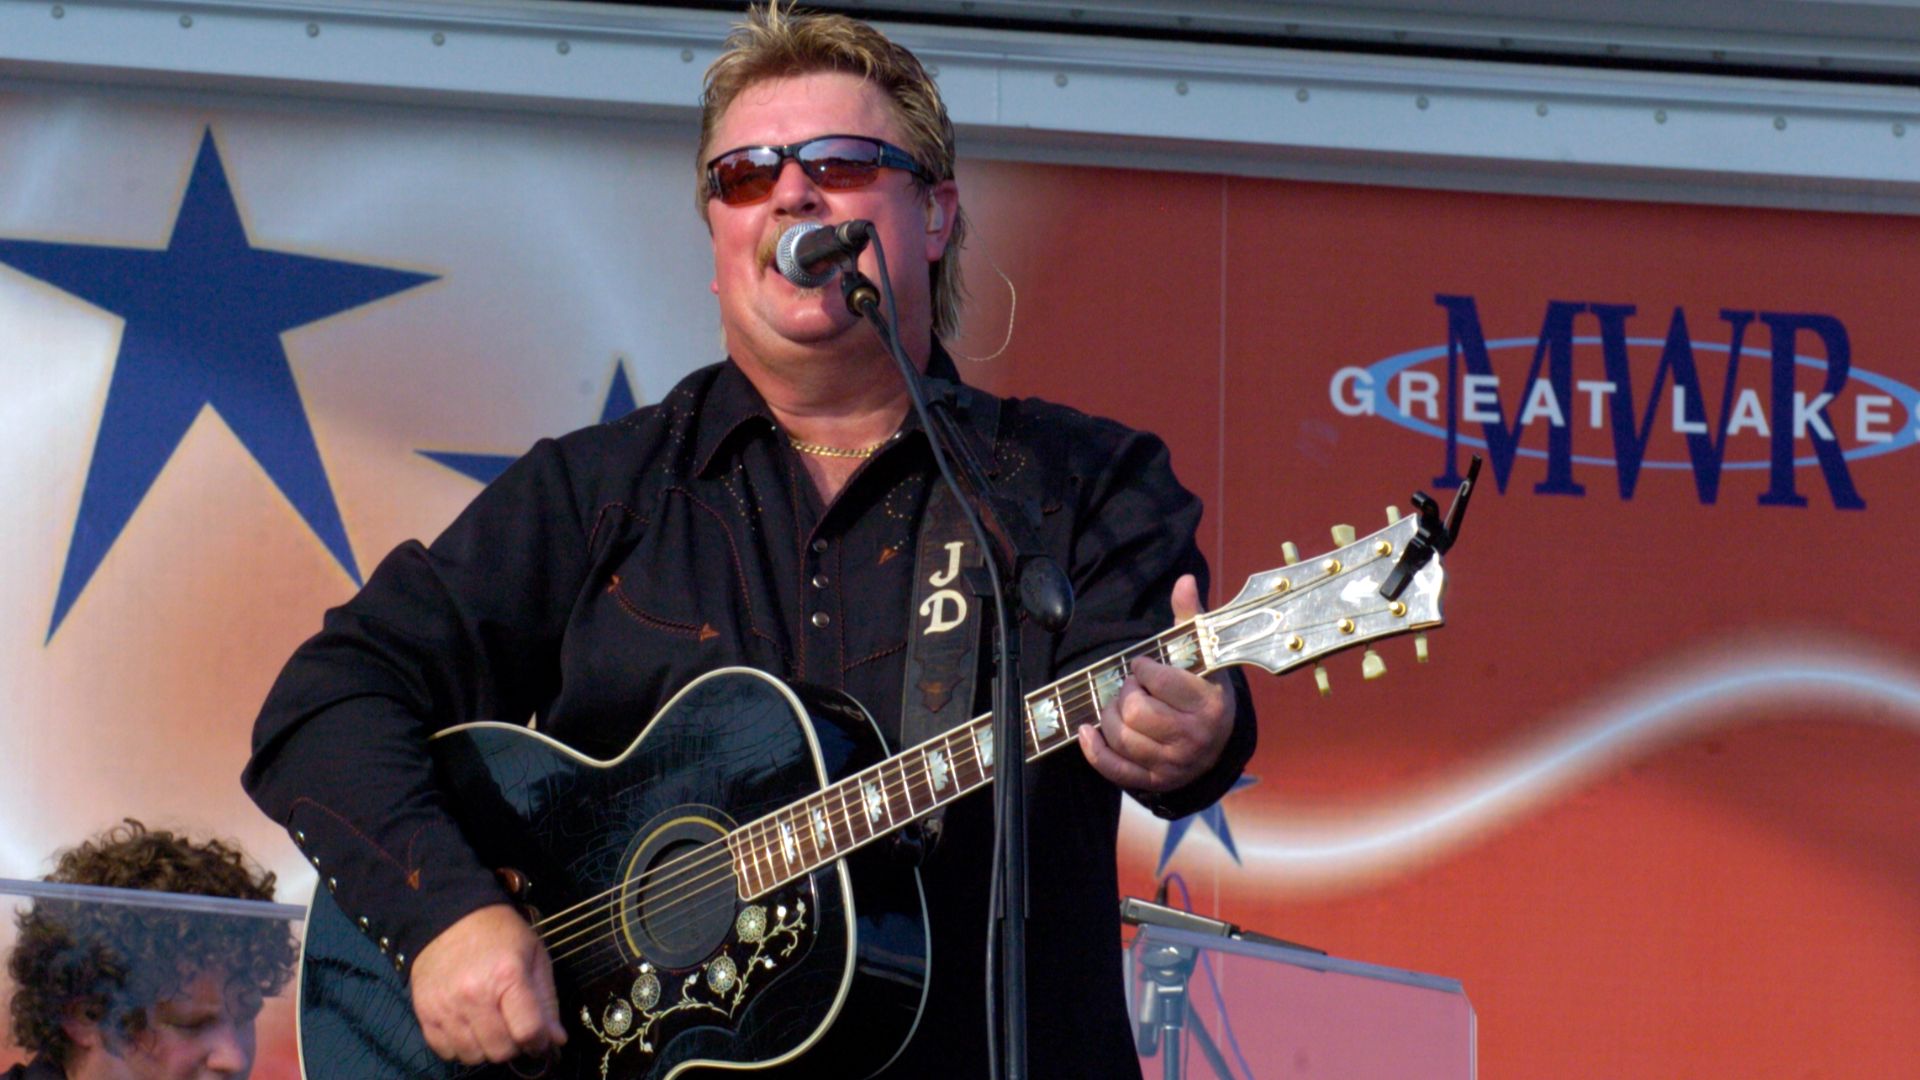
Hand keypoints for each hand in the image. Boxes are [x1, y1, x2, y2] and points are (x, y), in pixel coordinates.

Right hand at [409, 903, 566, 1064]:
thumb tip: (556, 1040)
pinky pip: (445, 1052)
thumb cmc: (500, 935)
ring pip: (473, 1056)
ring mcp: (446, 1006)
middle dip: (514, 1046)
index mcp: (507, 976)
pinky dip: (460, 1048)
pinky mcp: (424, 1013)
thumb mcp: (535, 955)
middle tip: (513, 1029)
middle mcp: (474, 995)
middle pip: (500, 1050)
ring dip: (487, 1049)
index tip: (540, 1039)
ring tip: (491, 1027)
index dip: (539, 1043)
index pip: (528, 1032)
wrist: (449, 917)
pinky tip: (469, 1028)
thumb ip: (547, 1000)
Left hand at [1077, 574, 1234, 792]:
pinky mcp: (1156, 782)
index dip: (1142, 669)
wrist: (1219, 740)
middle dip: (1125, 693)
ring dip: (1109, 716)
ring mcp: (1175, 764)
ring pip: (1122, 738)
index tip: (1143, 666)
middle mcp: (1194, 738)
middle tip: (1131, 687)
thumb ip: (1190, 616)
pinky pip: (1115, 770)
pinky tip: (1087, 731)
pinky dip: (1093, 750)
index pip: (1159, 682)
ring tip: (1118, 705)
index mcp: (1209, 704)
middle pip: (1136, 713)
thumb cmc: (1204, 688)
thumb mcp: (1202, 653)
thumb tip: (1184, 579)